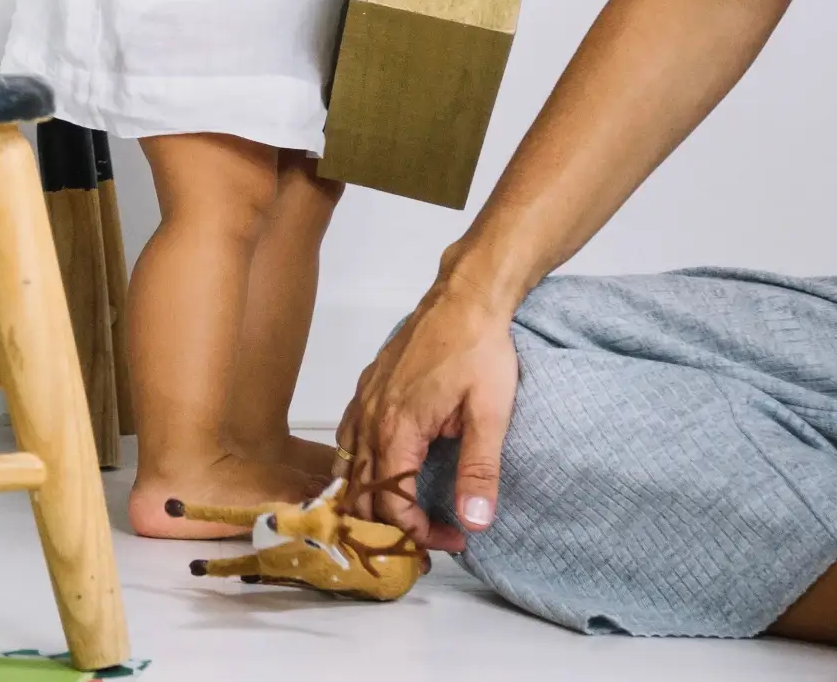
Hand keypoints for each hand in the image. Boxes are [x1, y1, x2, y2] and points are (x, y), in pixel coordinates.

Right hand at [336, 277, 520, 550]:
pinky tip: (380, 470)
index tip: (455, 537)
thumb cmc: (480, 351)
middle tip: (429, 535)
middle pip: (360, 491)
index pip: (392, 502)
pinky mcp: (368, 387)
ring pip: (346, 466)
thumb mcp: (490, 414)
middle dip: (391, 524)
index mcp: (398, 428)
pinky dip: (356, 466)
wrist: (465, 298)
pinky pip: (347, 437)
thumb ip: (479, 470)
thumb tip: (475, 522)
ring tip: (403, 514)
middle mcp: (370, 417)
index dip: (420, 531)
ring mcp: (364, 400)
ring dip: (369, 498)